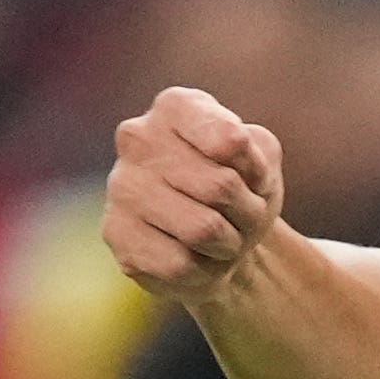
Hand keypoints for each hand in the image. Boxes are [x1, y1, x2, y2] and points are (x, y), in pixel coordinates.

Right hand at [99, 85, 289, 306]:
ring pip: (201, 230)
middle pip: (220, 188)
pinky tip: (196, 258)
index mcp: (175, 107)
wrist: (219, 240)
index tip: (253, 178)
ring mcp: (120, 186)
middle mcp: (137, 138)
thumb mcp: (263, 159)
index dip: (258, 172)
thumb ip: (256, 151)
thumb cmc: (241, 189)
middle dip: (247, 213)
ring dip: (229, 244)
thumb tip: (224, 180)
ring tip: (222, 238)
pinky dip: (203, 270)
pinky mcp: (115, 234)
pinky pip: (179, 265)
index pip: (231, 141)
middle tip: (242, 216)